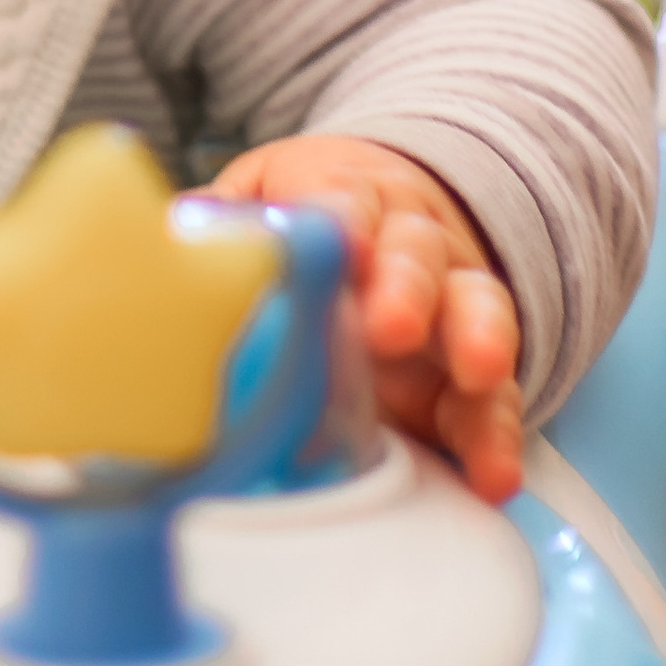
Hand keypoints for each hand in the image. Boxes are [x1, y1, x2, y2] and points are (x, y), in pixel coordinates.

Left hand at [210, 135, 524, 503]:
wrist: (393, 214)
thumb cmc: (310, 213)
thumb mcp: (261, 191)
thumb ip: (222, 216)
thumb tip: (171, 237)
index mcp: (349, 195)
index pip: (345, 201)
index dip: (342, 222)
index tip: (340, 242)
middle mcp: (411, 242)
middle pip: (416, 255)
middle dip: (406, 288)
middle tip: (390, 326)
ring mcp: (450, 305)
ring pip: (475, 312)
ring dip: (476, 345)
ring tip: (474, 375)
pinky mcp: (474, 374)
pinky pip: (493, 402)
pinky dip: (495, 437)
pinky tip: (492, 475)